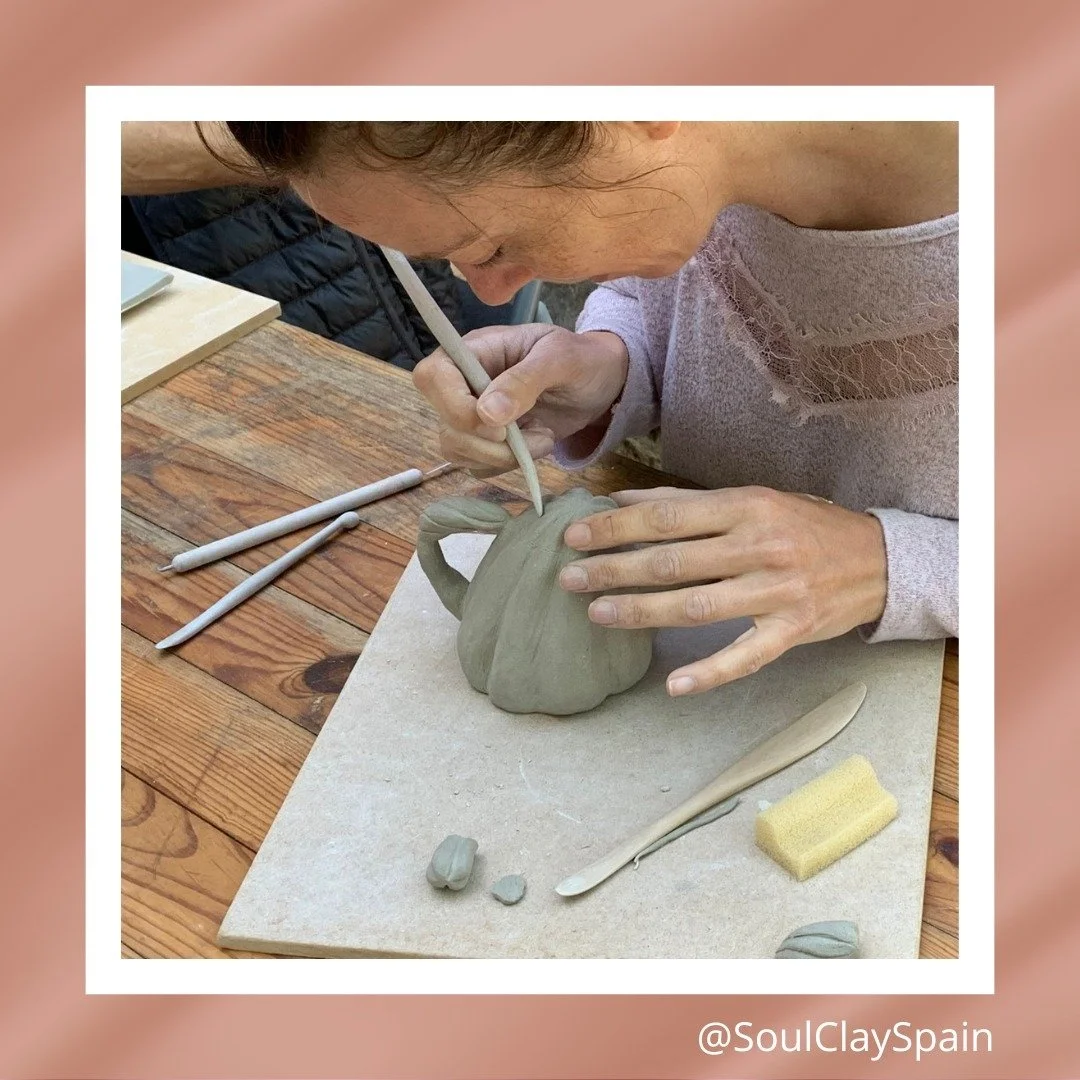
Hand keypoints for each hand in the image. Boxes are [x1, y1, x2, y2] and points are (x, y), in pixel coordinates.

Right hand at [412, 324, 628, 474]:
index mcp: (474, 351)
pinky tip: (535, 446)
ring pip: (456, 450)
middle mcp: (464, 383)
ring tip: (541, 440)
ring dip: (500, 457)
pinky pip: (477, 465)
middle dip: (486, 443)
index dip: (454, 406)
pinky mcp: (485, 441)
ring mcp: (472, 415)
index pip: (432, 377)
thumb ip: (525, 380)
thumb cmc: (582, 359)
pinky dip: (506, 466)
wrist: (602, 383)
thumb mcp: (561, 359)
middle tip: (532, 438)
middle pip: (444, 422)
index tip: (497, 425)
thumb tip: (487, 413)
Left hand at [557, 486, 887, 694]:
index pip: (667, 517)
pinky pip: (746, 656)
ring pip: (697, 606)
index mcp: (746, 507)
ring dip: (641, 611)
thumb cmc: (805, 525)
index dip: (616, 527)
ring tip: (597, 613)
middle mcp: (760, 546)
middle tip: (569, 578)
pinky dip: (710, 672)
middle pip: (673, 561)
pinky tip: (673, 685)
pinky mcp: (793, 630)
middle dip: (614, 569)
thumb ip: (689, 503)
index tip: (575, 536)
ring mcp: (777, 591)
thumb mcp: (752, 500)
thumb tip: (622, 500)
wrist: (879, 560)